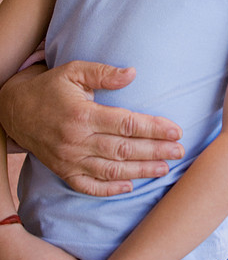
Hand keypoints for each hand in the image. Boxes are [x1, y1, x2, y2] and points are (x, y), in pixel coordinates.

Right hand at [0, 62, 183, 195]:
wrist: (14, 110)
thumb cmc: (50, 87)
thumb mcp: (74, 71)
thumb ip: (104, 73)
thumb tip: (133, 73)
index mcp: (82, 114)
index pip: (125, 124)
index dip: (153, 128)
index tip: (176, 130)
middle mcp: (76, 140)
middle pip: (123, 149)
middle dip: (155, 151)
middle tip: (180, 151)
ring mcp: (69, 159)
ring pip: (110, 170)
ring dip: (140, 171)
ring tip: (164, 168)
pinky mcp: (63, 171)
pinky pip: (88, 186)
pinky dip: (109, 189)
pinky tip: (130, 186)